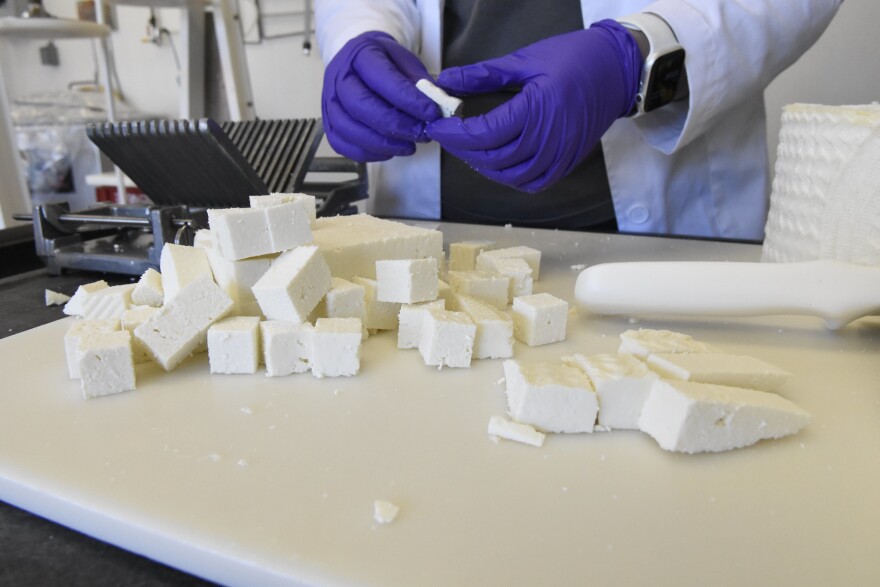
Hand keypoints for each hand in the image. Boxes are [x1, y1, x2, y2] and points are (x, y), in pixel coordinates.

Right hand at [322, 31, 441, 161]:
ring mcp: (329, 102)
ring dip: (383, 143)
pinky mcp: (329, 124)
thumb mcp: (405, 62)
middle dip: (395, 125)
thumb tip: (436, 106)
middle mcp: (338, 78)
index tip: (431, 113)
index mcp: (360, 55)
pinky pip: (344, 145)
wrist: (360, 63)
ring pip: (349, 128)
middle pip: (361, 106)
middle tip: (421, 133)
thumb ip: (419, 83)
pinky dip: (369, 153)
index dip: (408, 99)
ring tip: (409, 146)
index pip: (382, 79)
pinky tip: (390, 150)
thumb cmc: (385, 63)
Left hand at [426, 20, 641, 191]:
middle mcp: (548, 139)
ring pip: (511, 175)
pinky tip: (497, 164)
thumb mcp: (525, 60)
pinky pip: (534, 183)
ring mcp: (560, 155)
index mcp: (536, 110)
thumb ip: (483, 74)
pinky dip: (511, 178)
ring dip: (484, 166)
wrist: (616, 70)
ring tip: (468, 149)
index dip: (455, 134)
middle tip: (447, 136)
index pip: (484, 133)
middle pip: (493, 158)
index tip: (437, 126)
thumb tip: (446, 80)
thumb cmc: (573, 58)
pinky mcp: (567, 162)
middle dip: (463, 149)